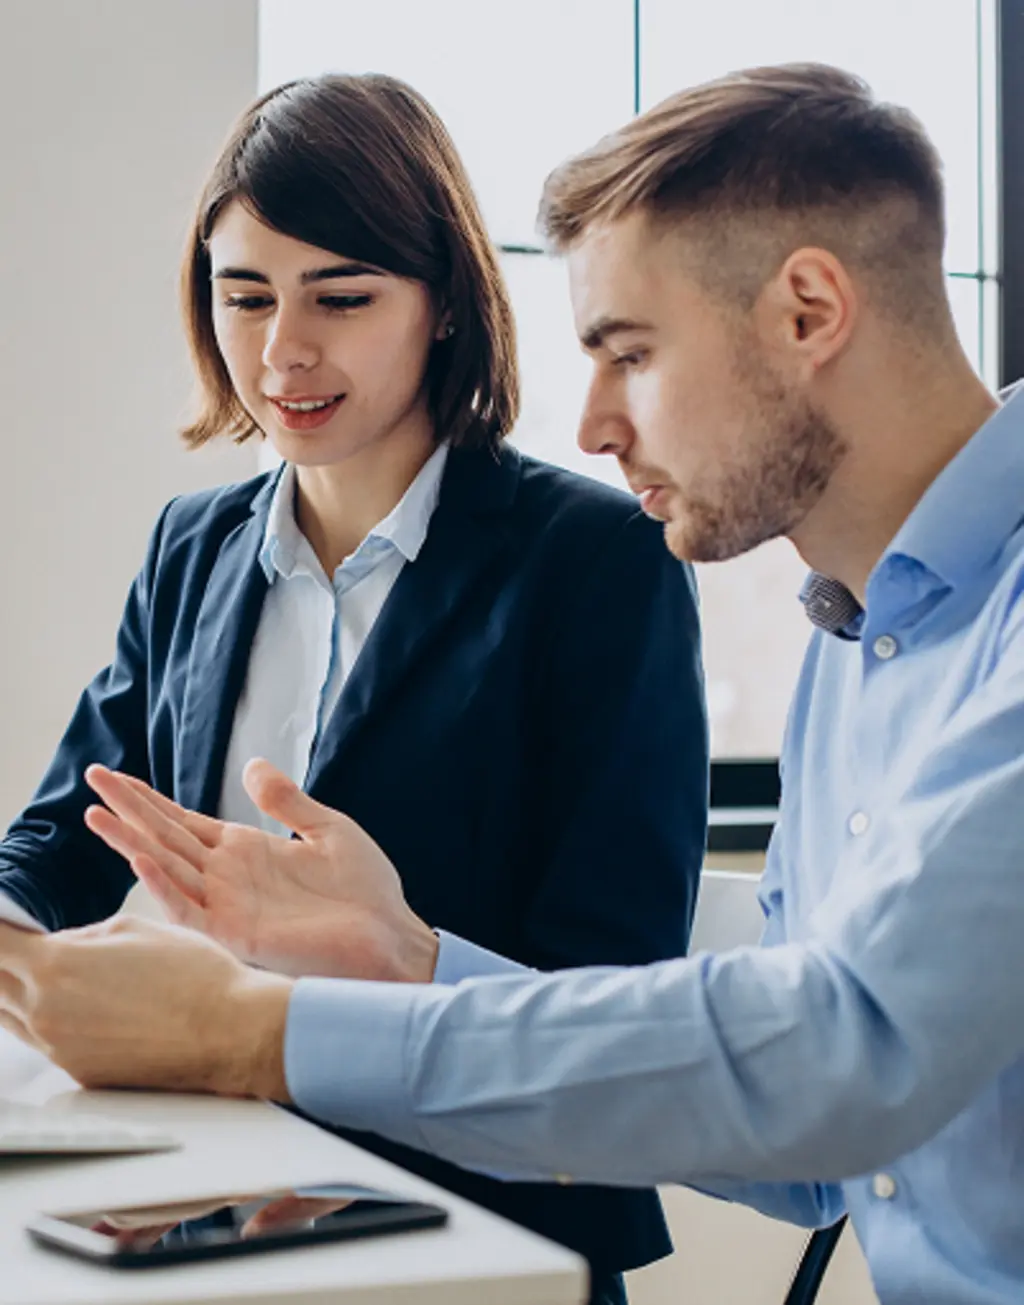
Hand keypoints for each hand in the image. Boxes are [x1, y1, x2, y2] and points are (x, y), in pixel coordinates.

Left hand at [0, 916, 290, 1096]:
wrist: (231, 1031)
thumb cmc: (194, 974)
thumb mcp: (135, 928)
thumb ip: (83, 936)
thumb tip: (58, 945)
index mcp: (56, 966)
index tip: (1, 922)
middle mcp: (45, 1012)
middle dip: (2, 960)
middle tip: (13, 947)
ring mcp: (59, 1048)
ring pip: (9, 1016)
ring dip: (13, 991)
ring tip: (35, 972)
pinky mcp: (79, 1073)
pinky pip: (43, 1041)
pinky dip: (43, 1018)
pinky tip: (73, 1004)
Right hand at [83, 761, 438, 982]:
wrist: (390, 937)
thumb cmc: (366, 891)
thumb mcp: (328, 830)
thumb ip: (286, 800)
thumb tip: (252, 764)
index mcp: (246, 851)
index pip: (185, 821)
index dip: (150, 799)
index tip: (115, 777)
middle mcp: (228, 877)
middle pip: (165, 837)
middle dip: (128, 808)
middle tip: (91, 778)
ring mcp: (228, 905)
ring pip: (167, 868)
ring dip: (131, 841)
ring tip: (96, 814)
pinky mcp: (237, 933)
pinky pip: (191, 908)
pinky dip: (165, 885)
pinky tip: (141, 858)